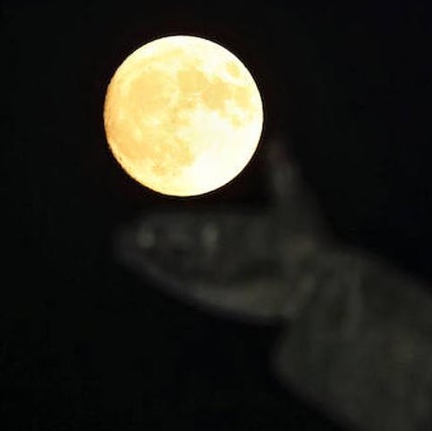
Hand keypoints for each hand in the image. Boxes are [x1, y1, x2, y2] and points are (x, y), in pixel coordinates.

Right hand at [114, 136, 330, 323]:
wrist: (311, 278)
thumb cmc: (307, 241)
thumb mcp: (294, 200)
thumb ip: (282, 172)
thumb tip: (279, 141)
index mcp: (239, 232)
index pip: (200, 226)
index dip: (178, 223)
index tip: (156, 215)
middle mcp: (223, 254)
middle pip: (182, 246)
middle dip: (157, 240)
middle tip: (130, 230)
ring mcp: (215, 272)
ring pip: (172, 262)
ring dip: (146, 254)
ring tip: (120, 242)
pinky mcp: (208, 289)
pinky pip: (172, 276)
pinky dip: (151, 265)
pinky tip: (129, 253)